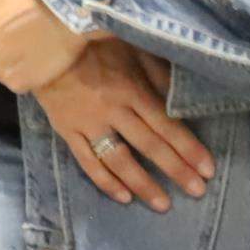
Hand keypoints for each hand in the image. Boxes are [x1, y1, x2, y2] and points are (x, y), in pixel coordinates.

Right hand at [35, 39, 213, 210]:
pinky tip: (124, 197)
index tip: (207, 169)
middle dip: (176, 170)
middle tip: (197, 191)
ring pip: (119, 159)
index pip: (166, 124)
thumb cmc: (92, 45)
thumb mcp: (131, 49)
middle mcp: (112, 110)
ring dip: (143, 184)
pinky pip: (87, 161)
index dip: (189, 148)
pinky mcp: (66, 130)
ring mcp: (87, 123)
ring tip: (163, 204)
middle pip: (149, 145)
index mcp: (131, 89)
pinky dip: (105, 181)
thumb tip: (182, 100)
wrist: (41, 45)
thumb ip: (157, 74)